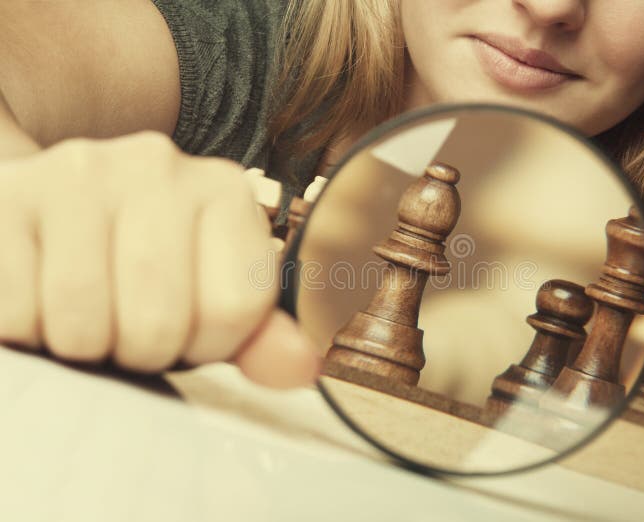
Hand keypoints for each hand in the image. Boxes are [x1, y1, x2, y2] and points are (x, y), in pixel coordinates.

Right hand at [0, 131, 318, 386]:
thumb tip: (303, 364)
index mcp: (224, 190)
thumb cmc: (141, 269)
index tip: (188, 330)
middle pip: (157, 322)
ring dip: (80, 347)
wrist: (55, 214)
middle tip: (128, 327)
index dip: (208, 345)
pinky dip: (25, 331)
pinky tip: (40, 297)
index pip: (237, 308)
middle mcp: (158, 164)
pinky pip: (16, 314)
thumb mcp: (210, 300)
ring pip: (83, 324)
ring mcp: (78, 172)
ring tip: (85, 313)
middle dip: (140, 353)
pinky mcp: (7, 196)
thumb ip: (258, 336)